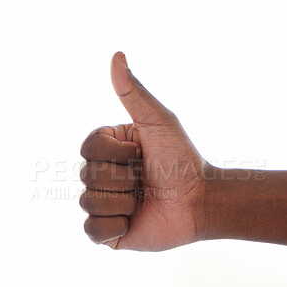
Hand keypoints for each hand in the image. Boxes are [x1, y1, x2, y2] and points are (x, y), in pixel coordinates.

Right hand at [80, 52, 212, 250]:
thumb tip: (116, 55)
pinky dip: (113, 226)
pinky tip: (133, 220)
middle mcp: (102, 175)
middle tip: (146, 180)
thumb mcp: (158, 122)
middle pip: (87, 175)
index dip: (115, 153)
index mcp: (109, 150)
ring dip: (123, 202)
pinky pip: (91, 230)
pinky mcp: (109, 232)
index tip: (141, 154)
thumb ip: (134, 93)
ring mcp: (104, 204)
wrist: (199, 201)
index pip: (88, 147)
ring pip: (88, 202)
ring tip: (143, 200)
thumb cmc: (182, 160)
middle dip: (124, 178)